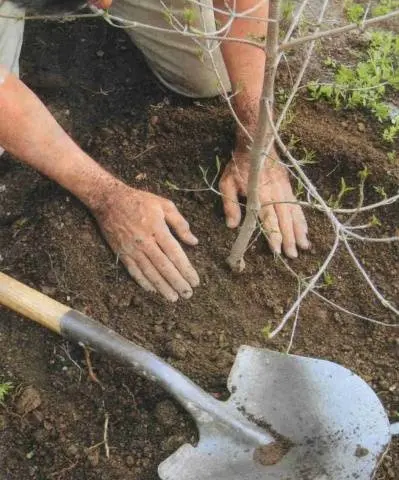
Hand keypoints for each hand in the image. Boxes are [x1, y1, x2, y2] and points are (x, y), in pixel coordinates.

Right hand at [93, 184, 199, 300]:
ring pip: (149, 272)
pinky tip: (152, 290)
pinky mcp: (122, 252)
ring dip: (162, 287)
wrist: (109, 200)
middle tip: (188, 294)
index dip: (186, 269)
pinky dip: (143, 282)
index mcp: (157, 229)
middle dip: (177, 282)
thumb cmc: (140, 201)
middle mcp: (145, 241)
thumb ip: (180, 224)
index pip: (175, 254)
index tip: (195, 281)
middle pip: (164, 267)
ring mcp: (132, 249)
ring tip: (173, 297)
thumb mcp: (164, 205)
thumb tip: (194, 241)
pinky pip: (134, 271)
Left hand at [219, 149, 309, 257]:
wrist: (257, 144)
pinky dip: (302, 219)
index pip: (268, 218)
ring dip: (299, 231)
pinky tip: (305, 230)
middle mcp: (276, 192)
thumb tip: (232, 226)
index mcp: (260, 193)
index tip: (277, 249)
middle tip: (292, 254)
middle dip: (289, 238)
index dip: (273, 234)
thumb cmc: (239, 166)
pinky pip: (297, 206)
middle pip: (284, 219)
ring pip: (294, 213)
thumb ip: (230, 205)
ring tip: (304, 246)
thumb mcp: (227, 183)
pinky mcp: (289, 186)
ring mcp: (284, 189)